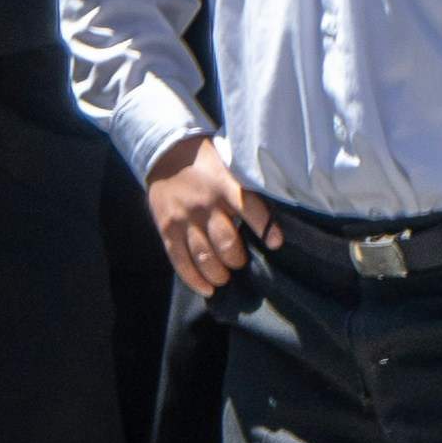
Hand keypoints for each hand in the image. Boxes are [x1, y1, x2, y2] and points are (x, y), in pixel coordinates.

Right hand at [144, 136, 276, 294]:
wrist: (165, 153)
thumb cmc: (208, 163)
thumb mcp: (231, 166)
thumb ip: (246, 189)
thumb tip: (272, 220)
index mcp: (225, 185)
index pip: (249, 208)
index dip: (265, 228)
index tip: (276, 243)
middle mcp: (204, 203)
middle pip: (227, 242)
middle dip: (237, 259)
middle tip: (240, 262)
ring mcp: (183, 218)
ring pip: (204, 256)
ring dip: (218, 273)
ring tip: (224, 277)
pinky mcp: (166, 228)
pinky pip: (179, 260)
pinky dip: (194, 279)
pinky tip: (207, 289)